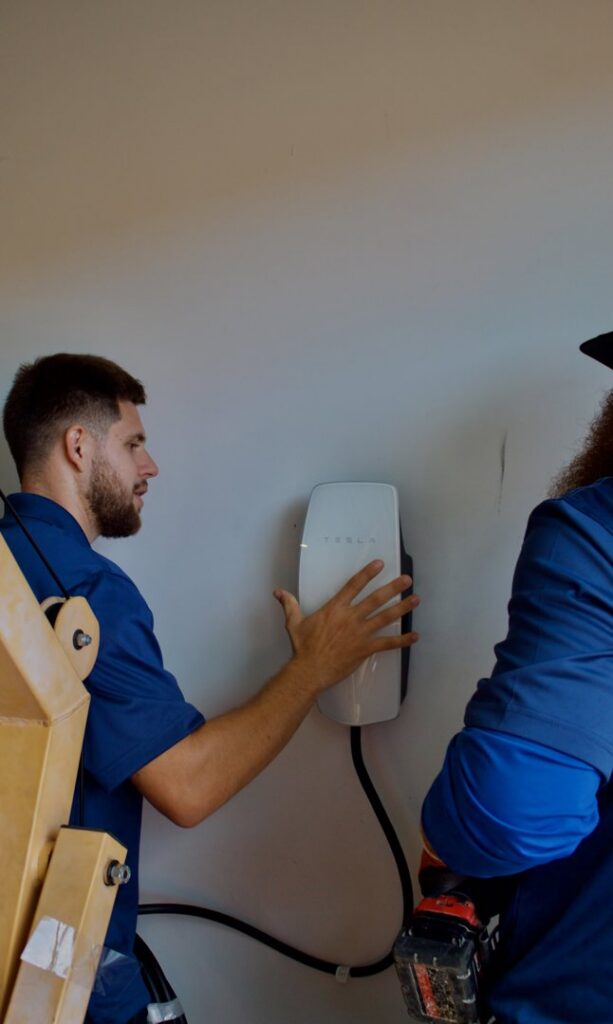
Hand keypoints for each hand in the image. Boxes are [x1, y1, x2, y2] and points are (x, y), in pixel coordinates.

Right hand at [274, 559, 419, 692]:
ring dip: (402, 608)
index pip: (354, 585)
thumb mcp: (293, 623)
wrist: (309, 670)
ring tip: (416, 600)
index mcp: (335, 608)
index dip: (367, 573)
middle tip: (407, 579)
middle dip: (393, 588)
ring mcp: (360, 633)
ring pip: (385, 618)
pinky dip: (402, 640)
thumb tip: (277, 591)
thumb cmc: (302, 647)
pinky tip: (415, 636)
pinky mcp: (365, 649)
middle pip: (375, 599)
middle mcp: (350, 617)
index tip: (380, 564)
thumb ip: (289, 604)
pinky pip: (387, 643)